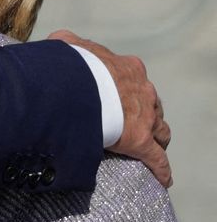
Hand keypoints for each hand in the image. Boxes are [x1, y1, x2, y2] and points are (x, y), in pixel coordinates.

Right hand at [49, 30, 171, 187]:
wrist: (76, 85)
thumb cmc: (72, 65)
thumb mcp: (68, 47)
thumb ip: (69, 45)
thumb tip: (60, 43)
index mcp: (128, 68)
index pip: (135, 80)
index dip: (130, 90)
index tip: (120, 97)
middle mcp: (143, 91)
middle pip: (152, 105)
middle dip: (147, 113)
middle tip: (135, 122)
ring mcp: (146, 117)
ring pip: (161, 130)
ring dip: (157, 137)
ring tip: (151, 146)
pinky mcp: (141, 141)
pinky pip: (157, 159)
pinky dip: (160, 168)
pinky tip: (162, 178)